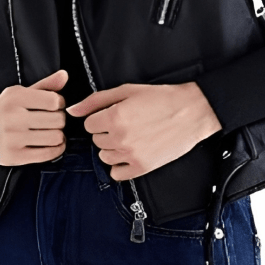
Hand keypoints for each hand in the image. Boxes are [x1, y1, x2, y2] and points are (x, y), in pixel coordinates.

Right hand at [0, 69, 68, 165]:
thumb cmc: (6, 109)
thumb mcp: (22, 92)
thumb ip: (45, 84)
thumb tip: (64, 75)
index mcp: (16, 98)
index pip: (54, 101)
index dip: (60, 103)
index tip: (56, 105)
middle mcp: (13, 118)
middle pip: (57, 120)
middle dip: (61, 119)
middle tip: (55, 120)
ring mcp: (13, 139)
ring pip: (55, 137)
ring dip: (60, 135)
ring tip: (55, 132)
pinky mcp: (14, 156)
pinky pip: (47, 154)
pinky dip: (57, 149)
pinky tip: (54, 144)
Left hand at [66, 81, 222, 180]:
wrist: (191, 112)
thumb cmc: (162, 98)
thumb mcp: (127, 90)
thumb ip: (96, 100)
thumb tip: (73, 110)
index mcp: (115, 117)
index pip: (89, 124)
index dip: (100, 117)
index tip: (113, 114)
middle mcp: (120, 138)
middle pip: (96, 140)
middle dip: (106, 131)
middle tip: (125, 123)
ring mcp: (131, 155)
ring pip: (104, 156)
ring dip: (113, 147)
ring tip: (131, 136)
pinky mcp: (142, 167)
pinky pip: (116, 173)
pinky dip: (120, 164)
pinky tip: (131, 151)